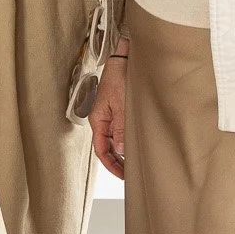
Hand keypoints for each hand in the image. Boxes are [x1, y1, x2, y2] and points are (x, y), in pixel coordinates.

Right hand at [89, 53, 126, 179]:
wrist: (124, 58)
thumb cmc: (119, 77)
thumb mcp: (121, 104)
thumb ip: (121, 127)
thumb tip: (122, 150)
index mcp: (98, 119)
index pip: (101, 149)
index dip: (111, 164)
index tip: (122, 175)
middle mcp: (103, 119)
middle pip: (107, 147)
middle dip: (117, 162)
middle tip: (130, 175)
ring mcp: (110, 115)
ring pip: (114, 140)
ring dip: (123, 153)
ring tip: (135, 163)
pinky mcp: (118, 110)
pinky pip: (120, 131)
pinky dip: (127, 141)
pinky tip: (136, 146)